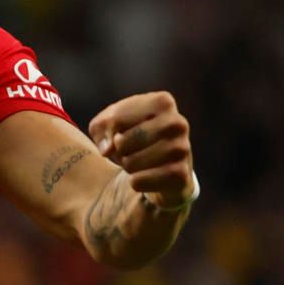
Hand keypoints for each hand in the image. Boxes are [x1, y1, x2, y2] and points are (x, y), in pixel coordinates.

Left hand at [89, 92, 192, 206]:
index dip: (108, 132)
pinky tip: (147, 175)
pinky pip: (138, 182)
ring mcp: (182, 148)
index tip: (120, 133)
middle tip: (131, 150)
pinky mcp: (181, 174)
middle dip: (118, 150)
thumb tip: (108, 149)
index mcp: (162, 102)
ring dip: (127, 166)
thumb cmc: (131, 137)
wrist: (163, 164)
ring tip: (140, 161)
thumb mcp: (108, 124)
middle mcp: (177, 122)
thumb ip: (101, 127)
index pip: (114, 120)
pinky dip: (135, 182)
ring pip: (130, 163)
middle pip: (122, 142)